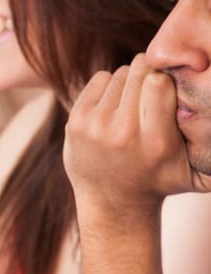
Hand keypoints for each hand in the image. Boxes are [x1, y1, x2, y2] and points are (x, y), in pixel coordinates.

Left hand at [65, 54, 207, 223]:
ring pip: (121, 74)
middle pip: (140, 71)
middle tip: (152, 95)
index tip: (169, 89)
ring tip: (134, 105)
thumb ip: (206, 140)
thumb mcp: (195, 170)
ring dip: (130, 83)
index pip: (161, 82)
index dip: (167, 79)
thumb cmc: (160, 179)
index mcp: (156, 140)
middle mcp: (123, 132)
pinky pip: (100, 79)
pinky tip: (115, 107)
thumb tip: (209, 99)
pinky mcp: (75, 122)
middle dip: (150, 76)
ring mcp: (95, 126)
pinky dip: (110, 86)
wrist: (113, 202)